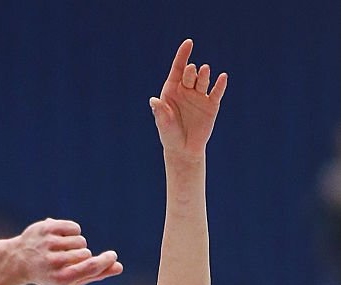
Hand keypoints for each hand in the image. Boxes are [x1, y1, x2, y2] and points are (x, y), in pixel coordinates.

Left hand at [12, 218, 122, 284]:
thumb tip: (119, 267)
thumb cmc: (51, 273)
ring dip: (77, 244)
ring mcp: (48, 243)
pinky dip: (73, 232)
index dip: (105, 261)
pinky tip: (61, 239)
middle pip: (86, 253)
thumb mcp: (71, 280)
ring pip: (80, 240)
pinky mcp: (47, 228)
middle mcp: (52, 262)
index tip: (112, 256)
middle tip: (68, 261)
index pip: (90, 267)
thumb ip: (95, 275)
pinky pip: (74, 228)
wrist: (20, 260)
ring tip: (62, 251)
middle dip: (84, 255)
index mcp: (59, 279)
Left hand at [149, 40, 227, 159]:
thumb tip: (153, 101)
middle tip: (191, 71)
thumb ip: (160, 113)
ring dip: (203, 75)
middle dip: (191, 71)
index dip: (183, 55)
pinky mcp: (211, 105)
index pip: (178, 68)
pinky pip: (216, 93)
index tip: (189, 43)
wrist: (184, 149)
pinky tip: (222, 78)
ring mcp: (200, 96)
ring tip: (204, 70)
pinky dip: (220, 85)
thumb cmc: (170, 135)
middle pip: (190, 74)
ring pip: (203, 80)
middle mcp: (187, 89)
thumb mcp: (163, 124)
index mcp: (172, 89)